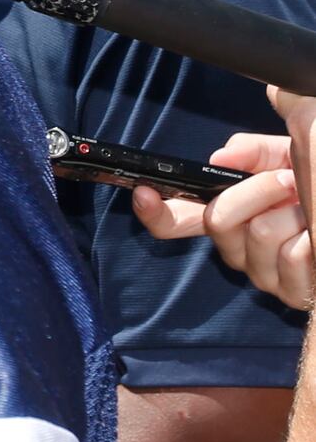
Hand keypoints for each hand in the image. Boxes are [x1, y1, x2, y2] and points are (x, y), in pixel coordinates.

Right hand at [134, 87, 315, 308]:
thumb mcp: (292, 154)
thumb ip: (254, 148)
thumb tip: (225, 155)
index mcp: (232, 216)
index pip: (176, 221)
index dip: (156, 211)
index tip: (144, 192)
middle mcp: (240, 249)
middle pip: (217, 220)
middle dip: (256, 190)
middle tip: (288, 179)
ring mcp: (266, 275)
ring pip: (257, 235)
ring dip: (294, 213)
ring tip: (313, 210)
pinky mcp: (293, 293)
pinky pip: (290, 258)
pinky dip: (312, 240)